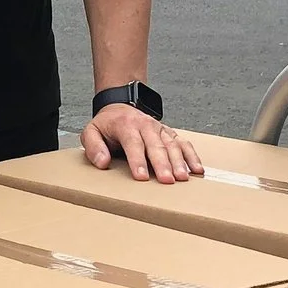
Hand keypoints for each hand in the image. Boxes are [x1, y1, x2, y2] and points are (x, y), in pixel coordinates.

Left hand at [83, 101, 201, 183]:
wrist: (120, 107)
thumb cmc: (106, 125)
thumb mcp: (91, 132)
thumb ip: (93, 147)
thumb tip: (102, 162)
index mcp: (126, 125)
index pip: (133, 143)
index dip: (138, 161)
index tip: (141, 177)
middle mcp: (146, 125)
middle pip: (156, 145)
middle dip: (162, 164)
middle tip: (167, 181)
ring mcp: (160, 129)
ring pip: (172, 145)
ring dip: (179, 162)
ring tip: (182, 178)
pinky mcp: (170, 134)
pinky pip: (184, 144)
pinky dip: (192, 156)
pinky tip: (197, 169)